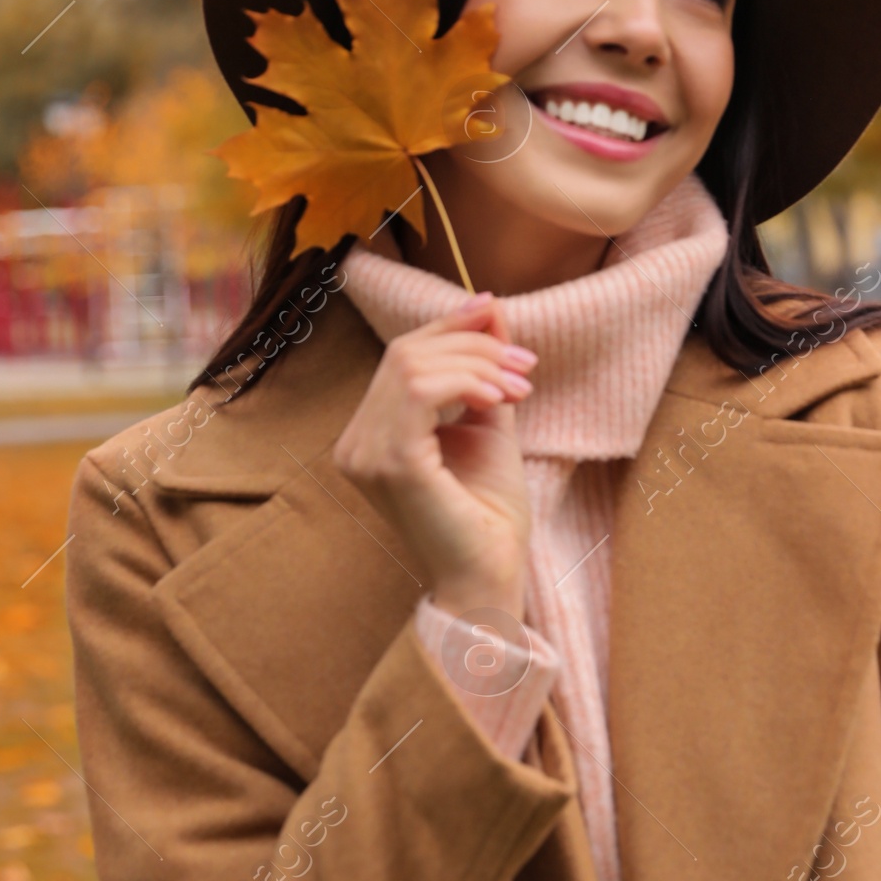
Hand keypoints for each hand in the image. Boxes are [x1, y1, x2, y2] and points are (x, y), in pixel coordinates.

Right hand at [332, 296, 535, 620]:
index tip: (497, 314)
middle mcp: (355, 442)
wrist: (491, 575)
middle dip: (472, 344)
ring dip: (477, 363)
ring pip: (411, 366)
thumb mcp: (488, 425)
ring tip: (519, 385)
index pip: (400, 357)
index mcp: (371, 434)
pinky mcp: (390, 463)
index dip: (448, 327)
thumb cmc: (488, 514)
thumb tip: (489, 306)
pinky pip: (420, 391)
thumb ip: (483, 371)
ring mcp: (365, 453)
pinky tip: (499, 398)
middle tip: (525, 364)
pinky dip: (466, 381)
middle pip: (405, 354)